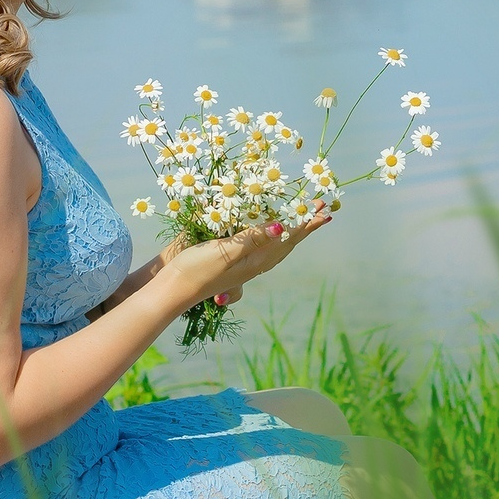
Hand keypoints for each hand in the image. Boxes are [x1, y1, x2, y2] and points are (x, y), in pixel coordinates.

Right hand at [157, 214, 330, 312]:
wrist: (175, 289)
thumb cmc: (198, 269)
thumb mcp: (225, 251)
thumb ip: (252, 238)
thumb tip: (281, 227)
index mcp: (257, 259)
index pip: (288, 236)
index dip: (306, 222)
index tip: (324, 209)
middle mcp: (256, 263)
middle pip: (288, 241)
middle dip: (305, 224)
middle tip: (323, 208)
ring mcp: (246, 265)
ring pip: (278, 246)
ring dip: (293, 230)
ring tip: (305, 220)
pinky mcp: (234, 264)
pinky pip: (265, 248)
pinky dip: (275, 237)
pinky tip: (270, 235)